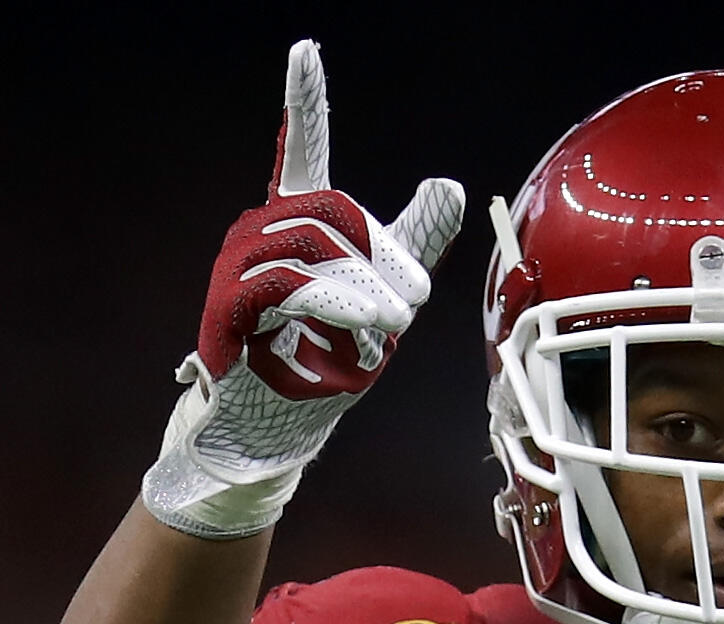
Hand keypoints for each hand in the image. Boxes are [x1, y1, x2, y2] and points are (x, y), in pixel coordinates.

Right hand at [142, 40, 463, 537]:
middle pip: (331, 210)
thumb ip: (412, 241)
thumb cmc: (327, 357)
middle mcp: (260, 235)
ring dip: (367, 288)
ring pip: (315, 247)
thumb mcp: (387, 295)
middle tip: (409, 305)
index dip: (306, 104)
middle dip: (382, 254)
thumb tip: (449, 182)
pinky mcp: (228, 310)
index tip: (305, 49)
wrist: (281, 428)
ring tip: (391, 325)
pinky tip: (367, 329)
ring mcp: (237, 270)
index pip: (304, 153)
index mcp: (299, 226)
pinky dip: (341, 305)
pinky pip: (294, 286)